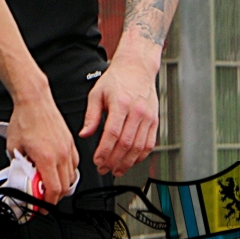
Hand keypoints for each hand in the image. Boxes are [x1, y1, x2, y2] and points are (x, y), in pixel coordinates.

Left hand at [6, 91, 79, 200]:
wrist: (34, 101)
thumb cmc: (24, 119)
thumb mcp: (14, 147)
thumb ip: (19, 165)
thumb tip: (21, 177)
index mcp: (46, 158)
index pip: (52, 190)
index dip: (47, 203)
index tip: (41, 207)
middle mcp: (61, 155)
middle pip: (64, 188)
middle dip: (53, 198)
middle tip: (43, 199)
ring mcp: (68, 149)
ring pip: (71, 178)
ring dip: (61, 186)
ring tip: (48, 185)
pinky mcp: (71, 144)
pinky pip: (74, 165)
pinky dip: (67, 173)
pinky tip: (57, 171)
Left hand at [81, 54, 159, 176]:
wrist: (137, 68)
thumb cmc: (116, 80)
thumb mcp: (97, 94)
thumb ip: (91, 116)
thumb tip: (84, 134)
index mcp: (121, 104)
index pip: (112, 134)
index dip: (104, 151)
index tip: (97, 161)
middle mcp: (137, 112)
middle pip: (126, 144)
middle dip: (114, 161)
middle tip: (104, 169)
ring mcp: (148, 118)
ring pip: (139, 147)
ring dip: (127, 162)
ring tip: (116, 170)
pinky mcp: (155, 121)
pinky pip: (150, 144)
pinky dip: (141, 156)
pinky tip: (131, 161)